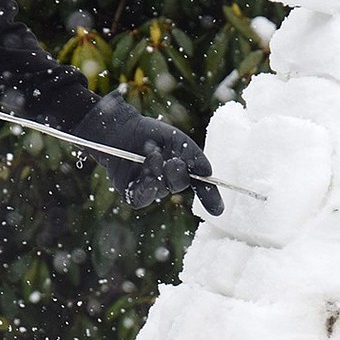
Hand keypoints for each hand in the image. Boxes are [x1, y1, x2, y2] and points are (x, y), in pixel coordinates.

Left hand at [74, 89, 223, 215]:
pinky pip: (142, 197)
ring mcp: (151, 189)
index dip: (209, 197)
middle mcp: (168, 183)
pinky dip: (146, 185)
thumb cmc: (151, 134)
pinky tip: (144, 171)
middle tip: (172, 159)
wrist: (121, 130)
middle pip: (179, 184)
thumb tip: (208, 174)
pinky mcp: (132, 193)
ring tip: (152, 153)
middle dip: (177, 171)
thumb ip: (194, 157)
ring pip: (160, 189)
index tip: (218, 210)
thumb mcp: (178, 140)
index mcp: (183, 171)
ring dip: (157, 170)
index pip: (200, 186)